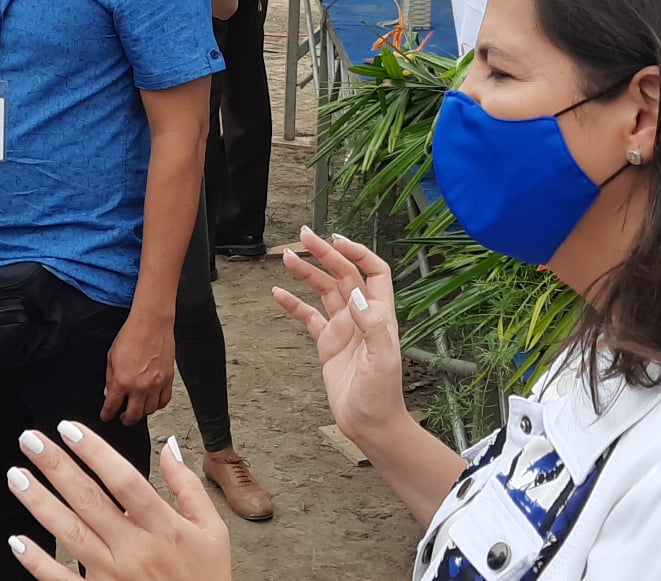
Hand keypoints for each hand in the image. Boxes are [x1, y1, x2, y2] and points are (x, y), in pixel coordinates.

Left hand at [7, 428, 231, 580]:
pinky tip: (17, 540)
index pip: (123, 480)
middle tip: (30, 439)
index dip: (94, 451)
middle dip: (56, 466)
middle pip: (88, 500)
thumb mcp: (212, 530)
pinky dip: (37, 562)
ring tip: (16, 476)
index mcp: (164, 526)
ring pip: (69, 533)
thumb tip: (169, 446)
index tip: (68, 428)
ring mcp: (114, 576)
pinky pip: (62, 580)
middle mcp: (136, 549)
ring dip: (39, 503)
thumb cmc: (206, 577)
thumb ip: (187, 486)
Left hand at [101, 315, 173, 424]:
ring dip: (142, 413)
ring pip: (149, 411)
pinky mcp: (168, 380)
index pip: (111, 407)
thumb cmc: (131, 335)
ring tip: (137, 410)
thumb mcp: (111, 357)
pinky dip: (157, 405)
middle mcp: (139, 387)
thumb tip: (109, 392)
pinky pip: (164, 401)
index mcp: (121, 381)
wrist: (151, 323)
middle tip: (122, 419)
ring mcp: (156, 385)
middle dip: (126, 420)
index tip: (106, 416)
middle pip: (133, 415)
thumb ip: (110, 378)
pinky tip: (152, 403)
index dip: (107, 415)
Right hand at [272, 228, 406, 446]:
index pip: (373, 271)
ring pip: (323, 291)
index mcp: (379, 315)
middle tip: (303, 236)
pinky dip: (294, 304)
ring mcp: (343, 329)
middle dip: (324, 254)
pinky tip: (278, 293)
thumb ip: (372, 324)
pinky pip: (308, 317)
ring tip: (286, 256)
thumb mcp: (382, 360)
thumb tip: (356, 293)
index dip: (358, 252)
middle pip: (343, 275)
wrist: (370, 425)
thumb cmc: (382, 396)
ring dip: (306, 273)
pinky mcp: (327, 344)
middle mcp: (361, 316)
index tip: (336, 241)